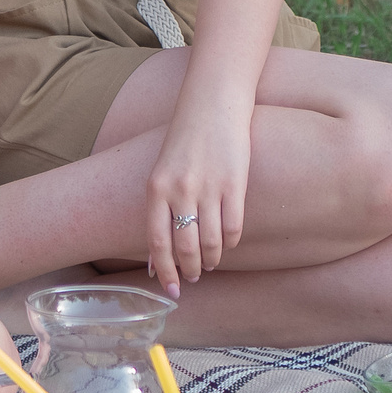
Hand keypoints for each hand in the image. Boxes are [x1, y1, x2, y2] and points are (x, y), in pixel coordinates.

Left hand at [144, 102, 249, 295]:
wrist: (213, 103)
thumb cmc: (186, 138)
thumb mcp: (163, 171)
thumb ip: (160, 208)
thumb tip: (156, 254)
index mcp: (157, 188)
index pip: (157, 242)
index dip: (163, 270)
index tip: (170, 288)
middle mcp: (180, 190)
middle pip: (185, 247)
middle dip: (190, 269)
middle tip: (194, 277)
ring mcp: (209, 187)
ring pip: (210, 241)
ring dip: (211, 259)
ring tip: (211, 263)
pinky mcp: (235, 183)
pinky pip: (233, 225)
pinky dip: (231, 241)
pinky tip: (229, 244)